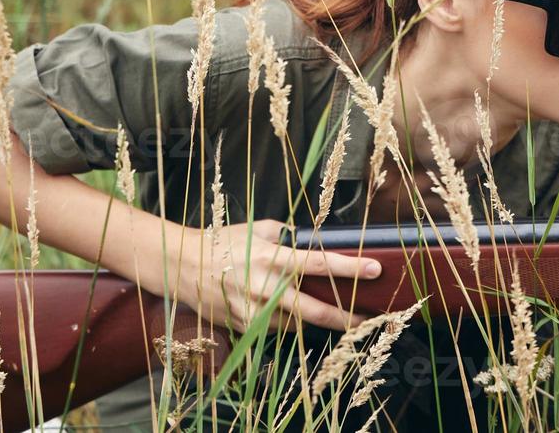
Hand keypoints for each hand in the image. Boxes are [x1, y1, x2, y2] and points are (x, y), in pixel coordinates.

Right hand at [172, 220, 381, 332]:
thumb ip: (290, 236)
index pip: (319, 265)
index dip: (350, 269)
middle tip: (367, 317)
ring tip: (341, 317)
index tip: (375, 269)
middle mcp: (266, 289)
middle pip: (314, 310)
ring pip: (298, 325)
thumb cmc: (224, 242)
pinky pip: (277, 330)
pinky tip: (300, 317)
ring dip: (319, 322)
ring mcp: (254, 312)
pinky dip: (291, 324)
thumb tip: (314, 239)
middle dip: (345, 317)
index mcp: (273, 259)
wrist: (183, 266)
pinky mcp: (244, 327)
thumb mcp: (260, 229)